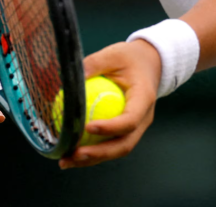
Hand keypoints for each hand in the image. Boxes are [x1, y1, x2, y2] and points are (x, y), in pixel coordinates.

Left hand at [58, 39, 161, 168]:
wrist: (149, 64)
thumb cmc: (130, 58)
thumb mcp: (114, 53)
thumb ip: (94, 63)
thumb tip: (71, 78)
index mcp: (144, 99)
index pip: (129, 120)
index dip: (110, 128)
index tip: (87, 127)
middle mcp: (143, 118)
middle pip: (124, 144)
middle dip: (99, 154)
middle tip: (73, 154)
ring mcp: (136, 127)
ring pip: (117, 150)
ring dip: (93, 158)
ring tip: (66, 161)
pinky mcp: (127, 130)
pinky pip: (111, 144)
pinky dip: (92, 151)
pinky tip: (70, 153)